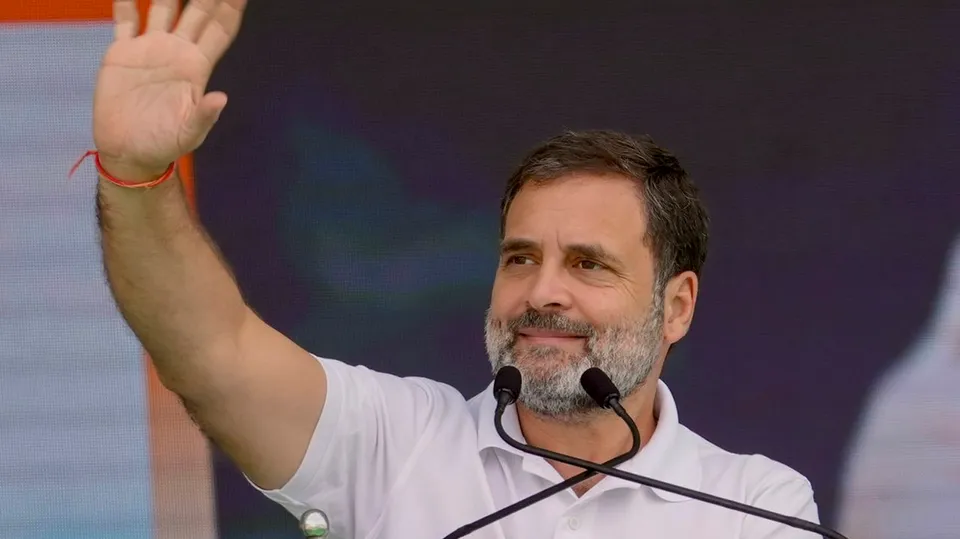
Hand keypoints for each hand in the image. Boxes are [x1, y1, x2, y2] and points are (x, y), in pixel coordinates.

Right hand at [92, 0, 246, 180]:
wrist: (129, 152)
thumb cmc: (164, 145)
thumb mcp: (188, 133)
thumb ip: (204, 116)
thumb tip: (221, 98)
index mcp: (197, 66)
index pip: (220, 28)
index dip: (231, 6)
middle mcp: (177, 51)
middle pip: (196, 9)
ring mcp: (150, 49)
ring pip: (161, 6)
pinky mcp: (122, 53)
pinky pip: (125, 20)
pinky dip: (124, 2)